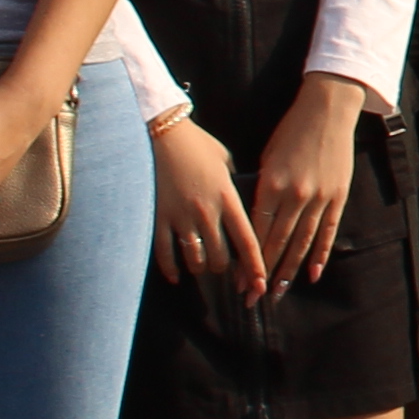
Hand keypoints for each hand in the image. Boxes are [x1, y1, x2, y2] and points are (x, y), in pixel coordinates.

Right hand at [152, 112, 251, 287]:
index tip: (261, 285)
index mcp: (227, 198)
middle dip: (225, 268)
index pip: (247, 241)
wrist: (160, 133)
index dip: (255, 267)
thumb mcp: (224, 160)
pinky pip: (165, 253)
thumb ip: (233, 184)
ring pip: (195, 259)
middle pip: (221, 257)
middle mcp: (206, 212)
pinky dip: (171, 269)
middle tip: (225, 267)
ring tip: (202, 266)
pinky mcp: (157, 218)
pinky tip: (175, 275)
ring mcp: (180, 217)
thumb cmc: (195, 144)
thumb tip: (238, 201)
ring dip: (200, 267)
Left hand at [251, 76, 366, 294]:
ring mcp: (318, 197)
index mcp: (271, 185)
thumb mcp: (267, 159)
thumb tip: (255, 219)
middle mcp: (294, 196)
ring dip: (288, 271)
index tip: (237, 280)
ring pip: (301, 242)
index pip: (256, 231)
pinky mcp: (337, 196)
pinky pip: (327, 231)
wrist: (327, 110)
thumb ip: (262, 190)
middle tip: (251, 297)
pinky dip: (319, 254)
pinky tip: (312, 274)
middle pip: (276, 243)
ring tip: (278, 292)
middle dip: (262, 273)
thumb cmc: (291, 131)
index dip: (247, 259)